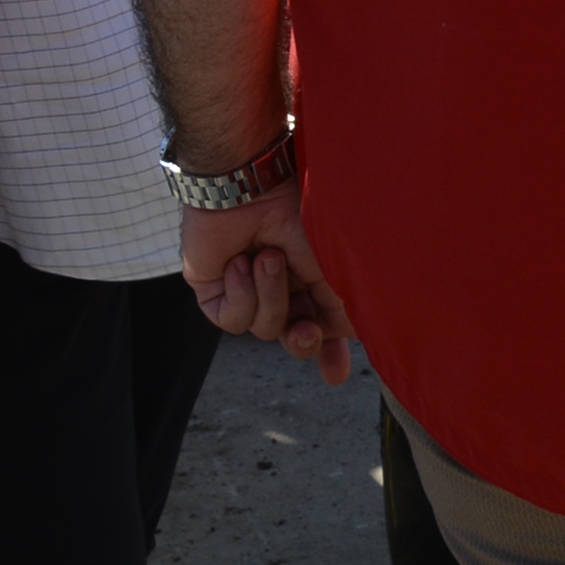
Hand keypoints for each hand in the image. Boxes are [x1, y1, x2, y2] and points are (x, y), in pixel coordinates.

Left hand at [183, 192, 355, 384]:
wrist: (247, 188)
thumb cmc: (295, 214)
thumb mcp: (331, 263)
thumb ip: (341, 303)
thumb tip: (350, 337)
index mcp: (311, 278)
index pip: (323, 326)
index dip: (330, 353)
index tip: (335, 377)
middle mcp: (280, 287)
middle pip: (293, 339)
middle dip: (301, 340)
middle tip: (303, 330)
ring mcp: (247, 291)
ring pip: (264, 329)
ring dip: (269, 295)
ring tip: (265, 256)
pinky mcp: (214, 293)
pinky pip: (231, 321)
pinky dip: (240, 293)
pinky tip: (239, 262)